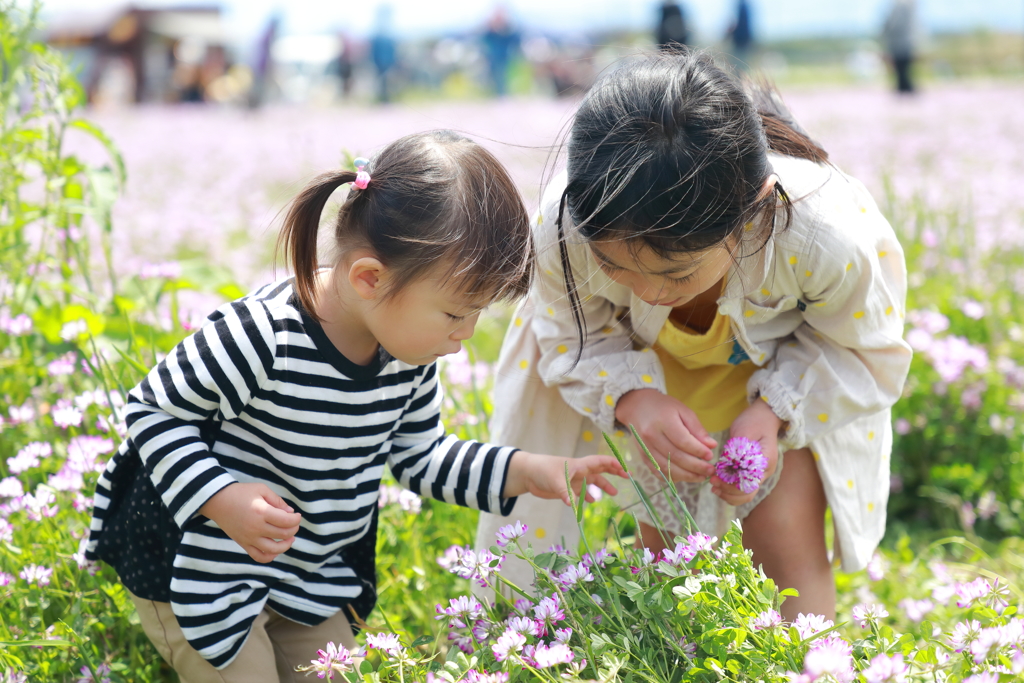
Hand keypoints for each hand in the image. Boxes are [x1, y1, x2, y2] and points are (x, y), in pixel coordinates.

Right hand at [199, 483, 301, 562]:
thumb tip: (291, 513)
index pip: (286, 521)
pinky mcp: (243, 543)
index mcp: (261, 512)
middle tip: (294, 523)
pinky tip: (275, 550)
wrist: (217, 501)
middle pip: (283, 534)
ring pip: (273, 549)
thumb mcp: (261, 489)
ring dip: (286, 545)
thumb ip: (277, 501)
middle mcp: (256, 527)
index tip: (297, 515)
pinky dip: (269, 557)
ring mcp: (249, 538)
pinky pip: (258, 556)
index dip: (296, 519)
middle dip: (293, 529)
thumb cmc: (241, 492)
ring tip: (290, 539)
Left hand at [504, 452, 626, 505]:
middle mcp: (579, 471)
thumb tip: (573, 506)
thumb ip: (566, 493)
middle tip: (627, 477)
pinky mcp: (567, 488)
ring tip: (613, 493)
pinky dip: (588, 496)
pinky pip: (581, 492)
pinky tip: (591, 502)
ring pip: (592, 482)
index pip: (600, 462)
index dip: (614, 464)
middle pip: (600, 470)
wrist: (528, 474)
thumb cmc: (542, 470)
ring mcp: (573, 480)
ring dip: (602, 486)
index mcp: (579, 465)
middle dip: (614, 472)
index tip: (625, 469)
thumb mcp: (555, 481)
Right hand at [615, 388, 716, 481]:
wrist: (637, 407)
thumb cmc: (664, 407)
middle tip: (710, 471)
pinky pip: (657, 471)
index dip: (698, 451)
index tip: (710, 456)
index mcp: (663, 421)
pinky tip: (684, 477)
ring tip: (701, 477)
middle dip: (695, 467)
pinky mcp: (642, 456)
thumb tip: (711, 446)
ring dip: (686, 476)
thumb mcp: (683, 411)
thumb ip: (697, 429)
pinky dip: (672, 477)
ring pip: (667, 468)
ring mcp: (645, 448)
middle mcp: (651, 436)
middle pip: (675, 456)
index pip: (683, 441)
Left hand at [711, 399, 781, 505]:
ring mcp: (759, 473)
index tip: (715, 476)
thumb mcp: (744, 430)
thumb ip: (737, 449)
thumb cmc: (754, 421)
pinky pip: (742, 488)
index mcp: (765, 461)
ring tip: (713, 487)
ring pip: (745, 494)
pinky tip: (718, 485)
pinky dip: (730, 490)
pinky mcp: (751, 472)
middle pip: (747, 493)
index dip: (731, 483)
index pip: (749, 482)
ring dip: (728, 494)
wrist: (764, 416)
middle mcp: (764, 471)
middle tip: (712, 482)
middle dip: (728, 491)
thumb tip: (728, 465)